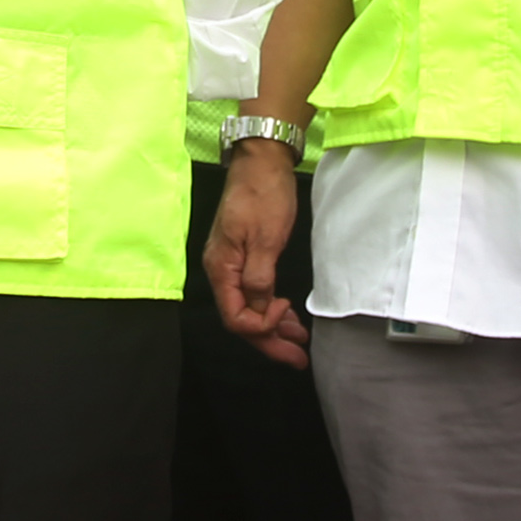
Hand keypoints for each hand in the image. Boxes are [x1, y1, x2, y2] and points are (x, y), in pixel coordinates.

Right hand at [201, 141, 310, 370]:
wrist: (261, 161)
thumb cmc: (262, 194)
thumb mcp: (266, 237)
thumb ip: (259, 278)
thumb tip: (260, 308)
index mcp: (221, 267)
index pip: (235, 317)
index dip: (260, 326)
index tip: (286, 313)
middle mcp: (221, 270)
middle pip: (241, 319)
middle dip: (269, 342)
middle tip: (298, 358)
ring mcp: (231, 264)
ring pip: (248, 309)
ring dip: (272, 328)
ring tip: (298, 343)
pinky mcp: (243, 257)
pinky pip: (253, 293)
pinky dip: (271, 308)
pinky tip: (287, 315)